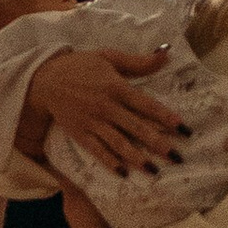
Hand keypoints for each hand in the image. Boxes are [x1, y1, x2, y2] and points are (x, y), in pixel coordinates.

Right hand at [23, 48, 184, 173]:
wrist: (44, 80)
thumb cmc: (79, 66)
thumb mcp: (107, 57)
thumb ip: (137, 61)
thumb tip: (166, 55)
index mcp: (116, 87)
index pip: (146, 104)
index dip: (166, 117)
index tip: (184, 129)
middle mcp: (106, 107)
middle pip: (136, 128)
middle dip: (158, 144)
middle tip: (178, 157)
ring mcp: (92, 122)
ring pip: (119, 142)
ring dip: (137, 158)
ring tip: (154, 170)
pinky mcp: (80, 133)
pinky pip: (97, 150)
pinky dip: (110, 161)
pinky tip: (123, 172)